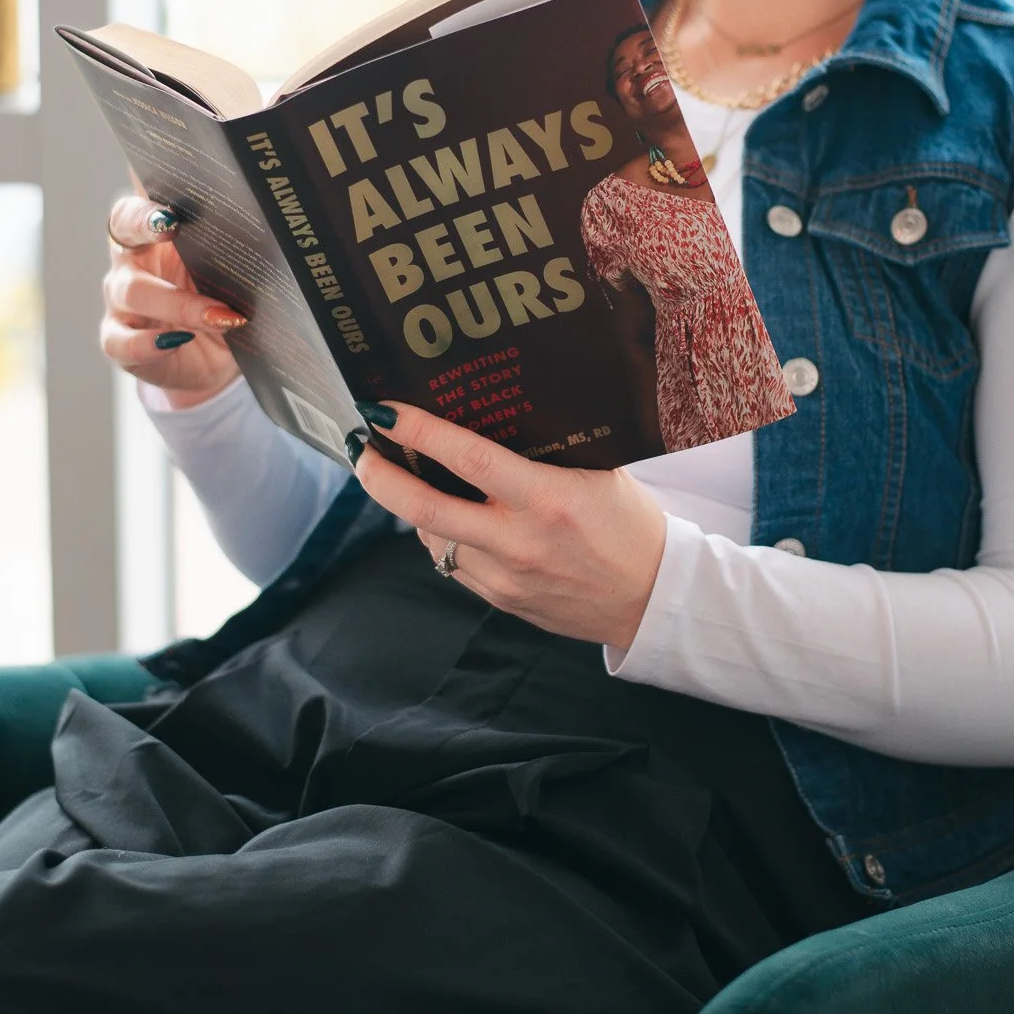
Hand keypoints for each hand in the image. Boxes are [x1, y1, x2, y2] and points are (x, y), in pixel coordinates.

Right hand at [100, 195, 245, 406]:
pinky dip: (146, 343)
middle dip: (146, 226)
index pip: (136, 209)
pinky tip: (176, 341)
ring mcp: (120, 303)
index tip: (172, 213)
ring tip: (221, 317)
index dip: (146, 207)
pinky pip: (120, 342)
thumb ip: (233, 252)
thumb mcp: (231, 275)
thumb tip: (268, 235)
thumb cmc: (221, 301)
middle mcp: (131, 263)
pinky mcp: (118, 341)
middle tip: (173, 228)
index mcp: (155, 236)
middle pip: (124, 233)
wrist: (218, 356)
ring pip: (132, 292)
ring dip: (178, 303)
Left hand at [352, 401, 666, 649]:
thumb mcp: (597, 472)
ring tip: (407, 476)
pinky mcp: (501, 602)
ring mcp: (506, 578)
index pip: (468, 459)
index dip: (419, 432)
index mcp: (548, 500)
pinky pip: (452, 564)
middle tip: (361, 450)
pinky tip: (448, 517)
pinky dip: (441, 537)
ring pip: (432, 538)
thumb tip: (486, 412)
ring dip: (412, 507)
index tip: (385, 411)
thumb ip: (544, 451)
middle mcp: (520, 543)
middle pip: (425, 509)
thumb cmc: (628, 525)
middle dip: (381, 477)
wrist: (652, 598)